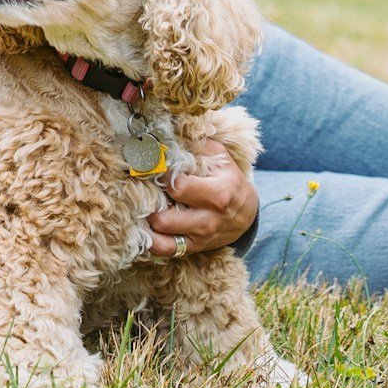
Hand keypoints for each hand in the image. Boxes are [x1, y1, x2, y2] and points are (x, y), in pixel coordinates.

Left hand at [146, 140, 257, 256]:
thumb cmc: (229, 179)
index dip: (161, 177)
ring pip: (161, 237)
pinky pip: (165, 250)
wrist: (247, 212)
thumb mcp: (220, 158)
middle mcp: (209, 220)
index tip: (151, 167)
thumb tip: (167, 136)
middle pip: (164, 218)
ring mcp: (201, 237)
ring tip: (141, 207)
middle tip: (141, 191)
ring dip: (146, 223)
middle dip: (148, 204)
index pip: (178, 188)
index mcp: (219, 194)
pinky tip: (143, 227)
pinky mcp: (194, 248)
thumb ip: (196, 146)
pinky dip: (150, 241)